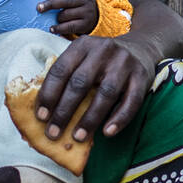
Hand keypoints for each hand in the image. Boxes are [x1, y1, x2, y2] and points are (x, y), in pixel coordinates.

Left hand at [35, 35, 159, 142]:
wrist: (141, 47)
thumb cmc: (103, 60)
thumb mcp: (84, 57)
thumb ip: (68, 75)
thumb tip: (46, 112)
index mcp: (82, 45)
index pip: (61, 70)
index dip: (49, 94)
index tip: (41, 117)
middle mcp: (103, 51)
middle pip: (80, 83)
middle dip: (64, 110)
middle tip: (54, 133)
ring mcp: (124, 63)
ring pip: (106, 93)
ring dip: (90, 118)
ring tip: (78, 137)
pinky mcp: (142, 77)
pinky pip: (131, 101)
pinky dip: (119, 119)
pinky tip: (107, 133)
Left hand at [40, 0, 98, 36]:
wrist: (95, 17)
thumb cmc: (79, 4)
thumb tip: (44, 2)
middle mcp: (86, 0)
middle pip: (66, 0)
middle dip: (50, 4)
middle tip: (39, 8)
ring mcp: (87, 13)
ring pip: (66, 14)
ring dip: (57, 17)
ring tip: (56, 19)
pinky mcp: (85, 25)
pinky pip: (69, 26)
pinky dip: (59, 28)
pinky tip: (52, 29)